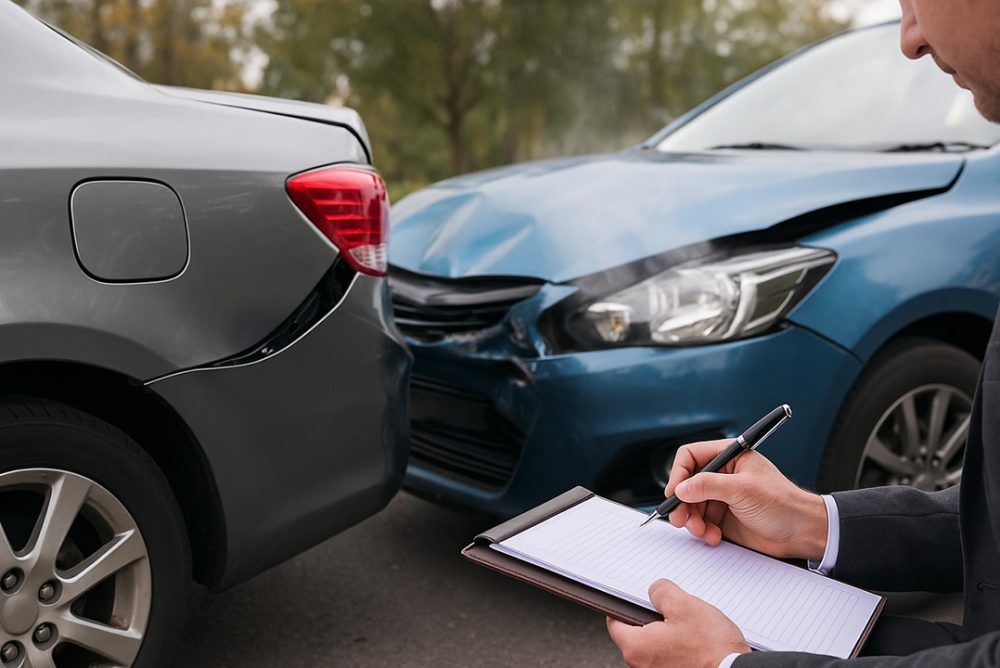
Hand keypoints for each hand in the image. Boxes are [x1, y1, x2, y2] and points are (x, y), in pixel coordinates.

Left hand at [607, 579, 749, 667]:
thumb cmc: (712, 649)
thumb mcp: (685, 606)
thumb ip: (661, 592)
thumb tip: (654, 591)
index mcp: (636, 647)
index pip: (615, 622)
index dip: (624, 605)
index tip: (633, 598)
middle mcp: (641, 666)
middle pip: (635, 635)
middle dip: (651, 619)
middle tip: (671, 611)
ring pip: (653, 647)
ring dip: (666, 635)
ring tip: (689, 628)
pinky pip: (667, 659)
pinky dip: (676, 649)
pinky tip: (694, 642)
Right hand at [665, 439, 827, 560]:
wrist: (801, 532)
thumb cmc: (782, 503)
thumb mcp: (742, 489)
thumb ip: (708, 486)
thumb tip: (681, 488)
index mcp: (729, 457)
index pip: (690, 457)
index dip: (679, 473)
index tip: (675, 492)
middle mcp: (722, 475)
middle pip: (686, 483)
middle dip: (682, 502)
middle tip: (680, 518)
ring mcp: (722, 497)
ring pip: (690, 505)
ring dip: (691, 520)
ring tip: (702, 531)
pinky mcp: (723, 517)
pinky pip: (700, 522)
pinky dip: (702, 531)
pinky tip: (714, 536)